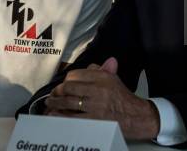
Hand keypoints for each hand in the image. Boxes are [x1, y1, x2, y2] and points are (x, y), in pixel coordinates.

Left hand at [44, 57, 159, 139]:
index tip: (63, 84)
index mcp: (102, 77)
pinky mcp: (94, 120)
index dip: (66, 80)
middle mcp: (98, 89)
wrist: (136, 116)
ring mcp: (95, 105)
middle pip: (69, 87)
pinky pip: (72, 117)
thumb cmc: (123, 98)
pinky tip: (55, 115)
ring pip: (68, 101)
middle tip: (53, 95)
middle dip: (57, 92)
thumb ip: (101, 70)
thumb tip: (90, 65)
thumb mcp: (114, 79)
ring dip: (55, 103)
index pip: (76, 75)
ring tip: (50, 104)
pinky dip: (60, 116)